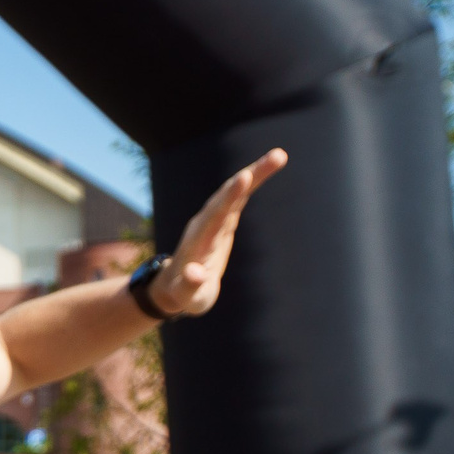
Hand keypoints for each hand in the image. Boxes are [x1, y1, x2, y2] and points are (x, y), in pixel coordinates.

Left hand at [146, 150, 284, 317]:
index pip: (215, 215)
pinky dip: (252, 181)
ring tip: (280, 155)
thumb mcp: (186, 297)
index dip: (230, 197)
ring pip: (234, 191)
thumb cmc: (183, 294)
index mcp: (199, 241)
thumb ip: (189, 286)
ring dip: (255, 172)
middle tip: (278, 156)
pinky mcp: (222, 220)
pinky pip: (238, 196)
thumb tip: (194, 273)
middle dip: (251, 175)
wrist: (174, 286)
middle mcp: (205, 224)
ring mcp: (213, 220)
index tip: (243, 178)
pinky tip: (268, 166)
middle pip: (228, 195)